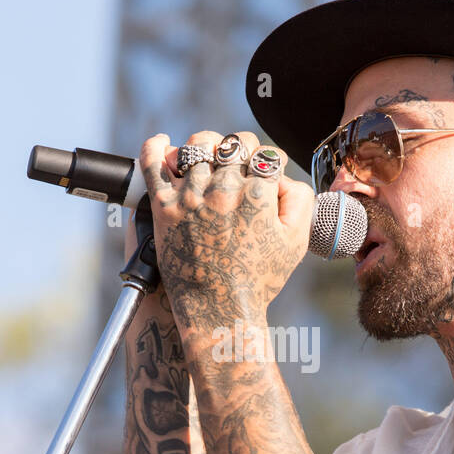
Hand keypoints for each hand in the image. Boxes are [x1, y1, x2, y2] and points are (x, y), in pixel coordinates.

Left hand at [137, 130, 313, 333]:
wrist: (219, 310)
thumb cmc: (258, 280)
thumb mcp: (296, 243)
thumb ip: (300, 200)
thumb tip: (282, 176)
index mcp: (257, 194)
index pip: (265, 155)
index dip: (268, 162)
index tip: (265, 172)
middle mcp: (223, 189)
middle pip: (232, 146)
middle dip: (240, 150)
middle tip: (239, 164)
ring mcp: (191, 196)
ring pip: (196, 148)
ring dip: (206, 150)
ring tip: (208, 161)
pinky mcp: (164, 207)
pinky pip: (153, 165)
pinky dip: (155, 148)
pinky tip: (162, 143)